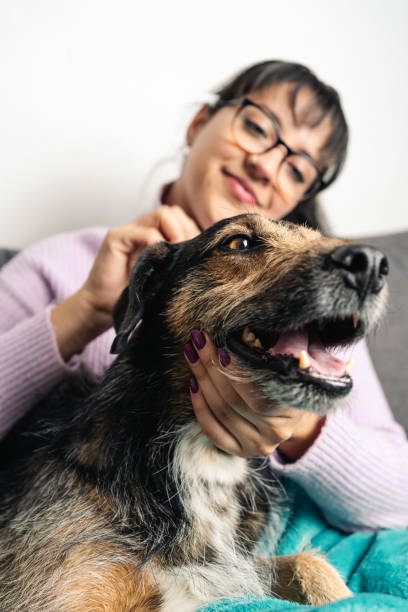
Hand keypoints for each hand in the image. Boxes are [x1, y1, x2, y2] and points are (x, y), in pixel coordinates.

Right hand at [52, 206, 199, 360]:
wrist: (102, 308)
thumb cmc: (134, 296)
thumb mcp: (163, 277)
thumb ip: (177, 263)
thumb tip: (205, 258)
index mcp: (154, 236)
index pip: (181, 219)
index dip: (193, 232)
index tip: (197, 255)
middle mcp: (141, 228)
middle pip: (174, 212)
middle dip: (187, 231)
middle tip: (188, 256)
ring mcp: (129, 231)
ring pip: (163, 214)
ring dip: (176, 233)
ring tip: (176, 255)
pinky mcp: (116, 238)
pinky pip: (145, 232)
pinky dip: (157, 243)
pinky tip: (159, 261)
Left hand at [184, 331, 324, 458]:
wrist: (294, 408)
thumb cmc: (289, 376)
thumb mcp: (293, 361)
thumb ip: (281, 350)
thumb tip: (248, 335)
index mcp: (292, 410)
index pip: (257, 392)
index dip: (235, 370)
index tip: (219, 346)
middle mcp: (276, 433)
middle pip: (232, 399)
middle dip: (210, 367)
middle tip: (197, 341)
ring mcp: (257, 445)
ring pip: (220, 411)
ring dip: (201, 380)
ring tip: (192, 354)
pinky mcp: (241, 451)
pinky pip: (213, 430)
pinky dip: (199, 406)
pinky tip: (193, 384)